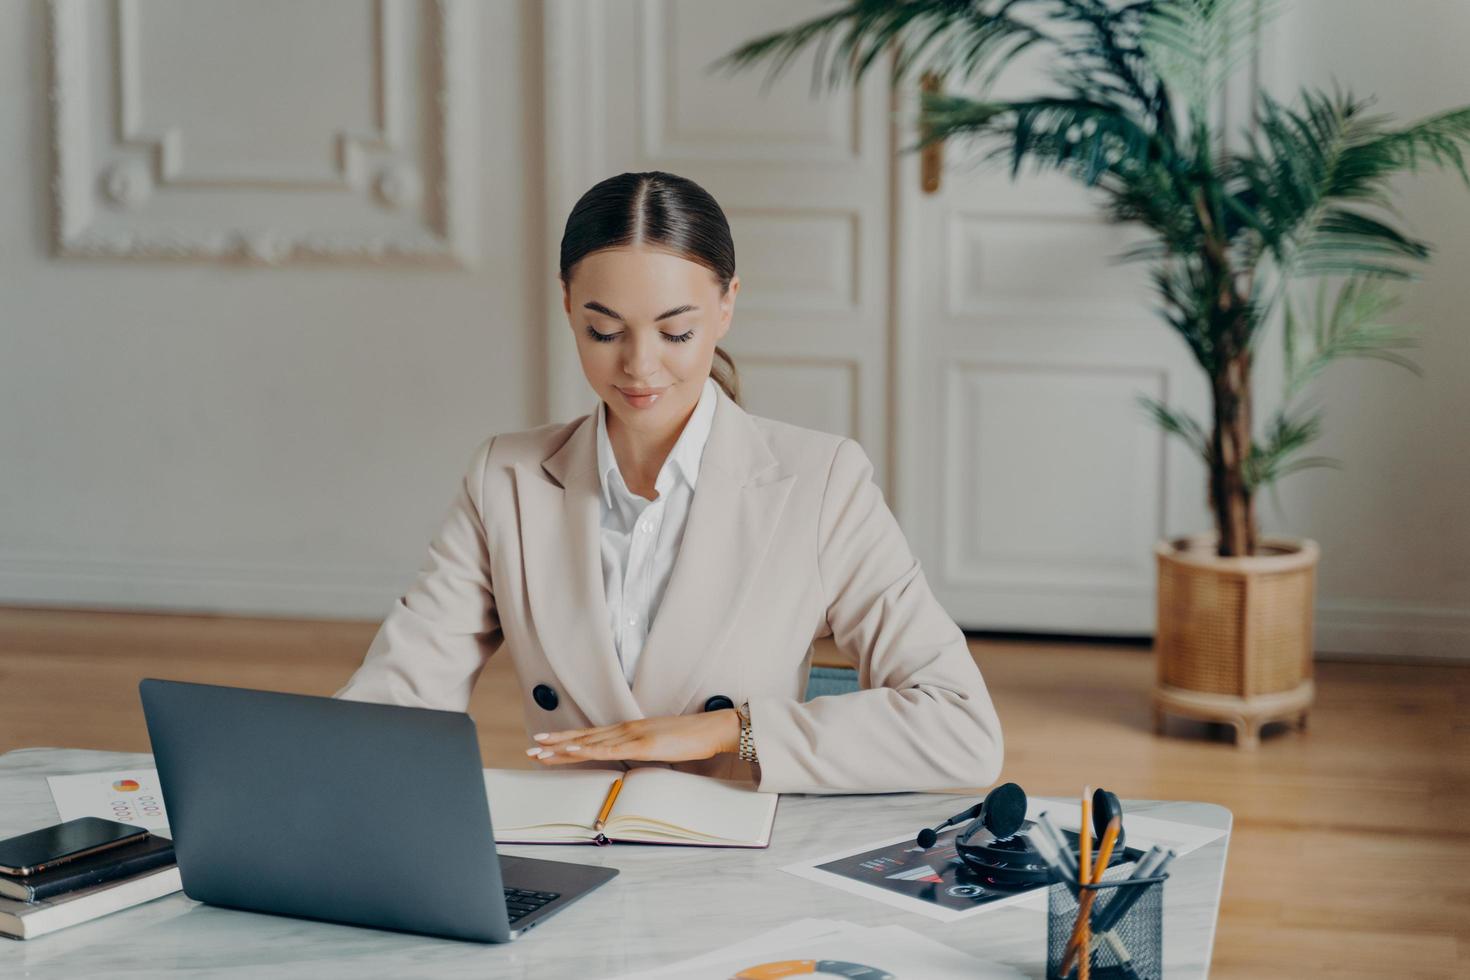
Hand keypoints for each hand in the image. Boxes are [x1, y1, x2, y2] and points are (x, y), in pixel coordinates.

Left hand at [526, 710, 739, 765]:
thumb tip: (630, 759)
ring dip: (563, 748)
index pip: (590, 736)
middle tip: (531, 748)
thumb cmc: (689, 738)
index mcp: (628, 730)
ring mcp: (632, 735)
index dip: (566, 740)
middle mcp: (625, 729)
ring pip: (591, 743)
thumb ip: (641, 750)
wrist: (711, 729)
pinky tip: (574, 752)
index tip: (545, 743)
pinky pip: (611, 750)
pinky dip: (590, 751)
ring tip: (541, 752)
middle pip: (584, 738)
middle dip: (556, 744)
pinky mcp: (643, 745)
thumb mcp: (659, 746)